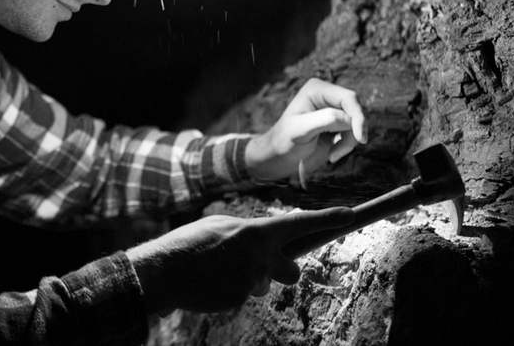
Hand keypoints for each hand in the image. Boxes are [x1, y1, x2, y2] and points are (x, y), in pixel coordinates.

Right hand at [127, 207, 354, 315]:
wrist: (163, 271)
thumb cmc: (189, 244)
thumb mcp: (221, 227)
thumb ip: (249, 235)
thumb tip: (264, 245)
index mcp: (255, 231)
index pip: (300, 223)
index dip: (328, 219)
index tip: (351, 214)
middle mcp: (259, 256)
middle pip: (292, 269)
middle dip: (282, 271)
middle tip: (259, 266)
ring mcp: (251, 280)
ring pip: (262, 285)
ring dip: (249, 280)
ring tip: (219, 272)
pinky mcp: (239, 299)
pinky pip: (242, 295)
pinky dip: (229, 290)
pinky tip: (210, 283)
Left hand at [245, 78, 366, 185]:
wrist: (278, 155)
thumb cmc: (284, 141)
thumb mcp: (301, 130)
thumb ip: (325, 120)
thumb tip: (349, 119)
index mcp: (317, 89)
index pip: (348, 98)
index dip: (358, 117)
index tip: (360, 139)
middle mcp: (327, 95)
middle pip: (355, 110)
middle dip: (352, 133)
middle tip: (337, 153)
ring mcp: (333, 108)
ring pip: (356, 123)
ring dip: (349, 142)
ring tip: (332, 155)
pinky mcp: (337, 122)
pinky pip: (352, 132)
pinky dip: (346, 144)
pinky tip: (332, 153)